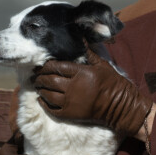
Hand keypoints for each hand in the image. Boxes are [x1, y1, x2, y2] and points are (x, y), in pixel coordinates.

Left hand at [32, 48, 151, 135]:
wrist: (121, 107)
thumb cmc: (114, 84)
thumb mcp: (103, 65)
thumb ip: (89, 54)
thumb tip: (82, 39)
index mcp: (81, 73)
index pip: (57, 66)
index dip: (46, 66)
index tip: (40, 65)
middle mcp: (73, 87)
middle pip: (50, 80)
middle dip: (40, 77)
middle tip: (34, 76)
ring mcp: (71, 102)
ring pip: (48, 95)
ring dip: (40, 89)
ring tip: (37, 86)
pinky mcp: (71, 114)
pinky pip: (52, 109)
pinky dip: (44, 104)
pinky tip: (41, 99)